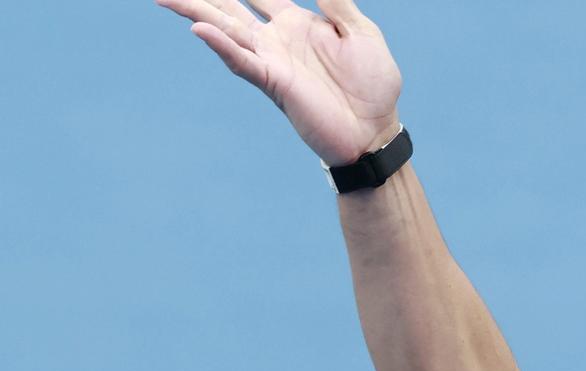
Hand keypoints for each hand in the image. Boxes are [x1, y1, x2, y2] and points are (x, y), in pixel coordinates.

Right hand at [157, 0, 402, 165]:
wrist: (375, 130)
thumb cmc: (373, 85)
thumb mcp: (363, 33)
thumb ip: (339, 5)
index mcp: (297, 22)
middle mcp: (277, 39)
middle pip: (228, 6)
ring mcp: (272, 60)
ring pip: (224, 28)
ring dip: (195, 12)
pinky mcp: (273, 82)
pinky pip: (242, 61)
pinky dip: (221, 45)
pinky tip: (199, 29)